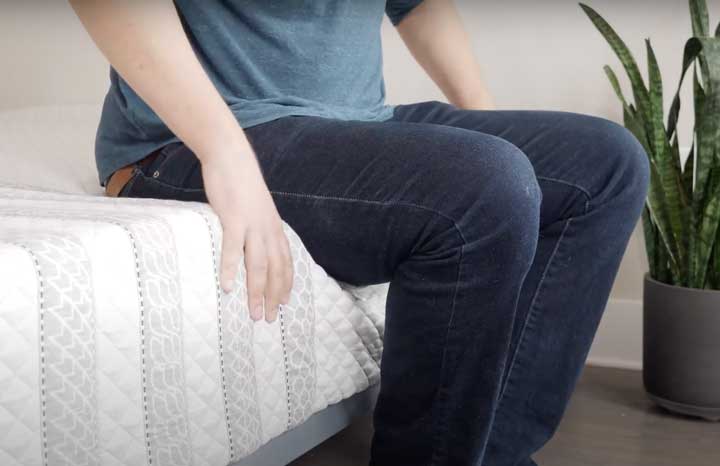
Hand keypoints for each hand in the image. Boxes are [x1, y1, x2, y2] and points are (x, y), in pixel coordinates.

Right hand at [201, 147, 292, 322]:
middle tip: (268, 319)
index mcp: (275, 229)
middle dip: (273, 297)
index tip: (284, 305)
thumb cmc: (241, 184)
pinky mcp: (233, 218)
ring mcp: (252, 225)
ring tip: (254, 313)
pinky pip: (233, 248)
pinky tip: (228, 287)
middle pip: (275, 270)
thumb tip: (254, 244)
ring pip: (258, 265)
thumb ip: (258, 228)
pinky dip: (231, 269)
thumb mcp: (257, 209)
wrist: (231, 157)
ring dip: (256, 292)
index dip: (286, 286)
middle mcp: (268, 230)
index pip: (286, 263)